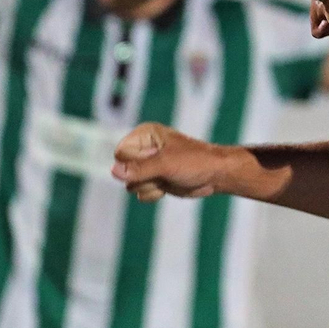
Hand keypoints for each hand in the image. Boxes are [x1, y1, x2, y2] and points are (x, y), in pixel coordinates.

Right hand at [112, 124, 226, 201]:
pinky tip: (168, 185)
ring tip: (168, 177)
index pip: (120, 153)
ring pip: (130, 184)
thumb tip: (113, 171)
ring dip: (150, 185)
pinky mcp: (152, 179)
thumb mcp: (166, 164)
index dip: (135, 162)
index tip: (157, 159)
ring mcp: (147, 165)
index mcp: (144, 134)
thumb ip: (139, 169)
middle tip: (164, 170)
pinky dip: (153, 193)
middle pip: (123, 170)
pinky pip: (139, 192)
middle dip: (143, 176)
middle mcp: (143, 148)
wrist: (215, 175)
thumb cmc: (195, 162)